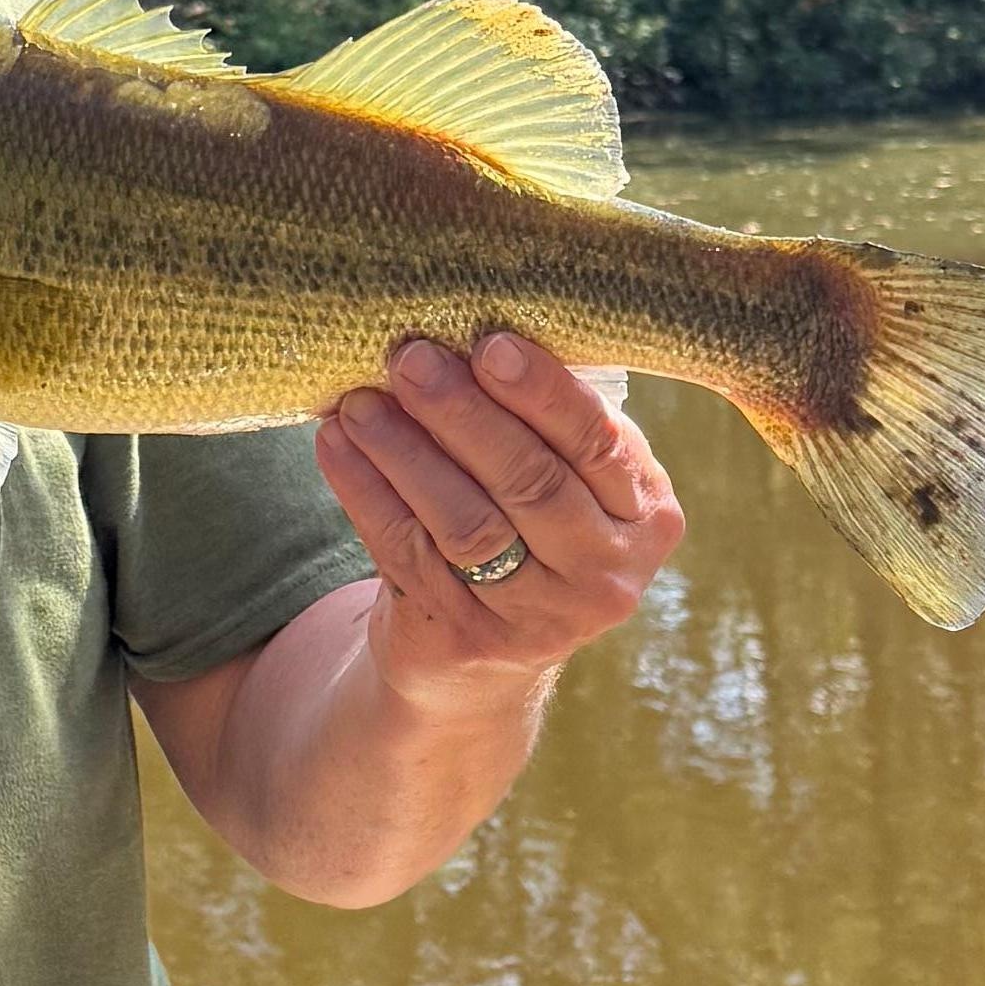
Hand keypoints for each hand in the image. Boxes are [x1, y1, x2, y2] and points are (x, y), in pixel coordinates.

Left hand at [314, 332, 683, 717]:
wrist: (487, 658)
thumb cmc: (531, 525)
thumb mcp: (571, 481)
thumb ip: (547, 421)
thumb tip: (466, 327)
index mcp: (647, 516)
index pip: (598, 444)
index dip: (544, 393)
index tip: (489, 344)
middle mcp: (605, 574)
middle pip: (530, 484)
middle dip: (465, 415)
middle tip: (410, 358)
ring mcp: (540, 618)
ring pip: (466, 523)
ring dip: (406, 453)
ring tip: (360, 402)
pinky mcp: (469, 639)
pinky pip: (408, 554)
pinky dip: (367, 494)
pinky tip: (337, 446)